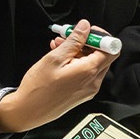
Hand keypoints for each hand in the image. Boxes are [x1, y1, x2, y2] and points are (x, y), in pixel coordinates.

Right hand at [0, 20, 119, 133]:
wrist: (28, 111)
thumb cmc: (38, 88)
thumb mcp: (54, 58)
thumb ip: (74, 41)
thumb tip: (85, 27)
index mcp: (89, 72)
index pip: (111, 49)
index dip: (101, 36)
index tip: (87, 31)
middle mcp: (93, 82)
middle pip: (102, 56)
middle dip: (87, 42)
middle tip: (70, 36)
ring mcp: (88, 89)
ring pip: (92, 63)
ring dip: (79, 51)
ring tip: (59, 45)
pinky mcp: (81, 94)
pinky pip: (85, 73)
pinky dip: (76, 62)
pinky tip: (60, 57)